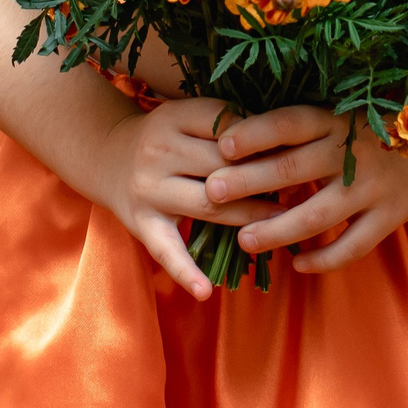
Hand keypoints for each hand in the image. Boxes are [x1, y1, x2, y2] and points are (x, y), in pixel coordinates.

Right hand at [96, 97, 286, 299]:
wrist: (107, 156)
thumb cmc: (165, 136)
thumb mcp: (187, 117)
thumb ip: (225, 123)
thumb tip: (284, 138)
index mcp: (175, 118)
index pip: (227, 125)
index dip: (261, 138)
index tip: (292, 147)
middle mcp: (159, 152)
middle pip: (222, 165)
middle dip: (263, 176)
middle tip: (300, 185)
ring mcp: (149, 190)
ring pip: (209, 204)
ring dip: (250, 215)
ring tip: (282, 223)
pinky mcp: (142, 223)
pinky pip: (166, 250)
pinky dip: (185, 272)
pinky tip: (205, 291)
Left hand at [203, 105, 407, 274]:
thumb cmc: (372, 125)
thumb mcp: (341, 114)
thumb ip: (301, 130)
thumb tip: (235, 141)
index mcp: (336, 119)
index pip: (290, 122)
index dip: (256, 132)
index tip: (223, 144)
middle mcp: (353, 150)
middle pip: (294, 168)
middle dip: (250, 181)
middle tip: (213, 192)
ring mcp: (373, 186)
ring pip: (318, 213)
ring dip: (278, 229)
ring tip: (244, 240)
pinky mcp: (391, 215)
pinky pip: (354, 244)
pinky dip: (325, 259)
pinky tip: (299, 264)